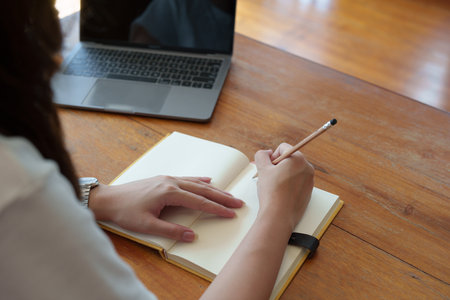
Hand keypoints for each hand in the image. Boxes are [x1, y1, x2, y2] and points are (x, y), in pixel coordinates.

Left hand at [89, 176, 243, 241]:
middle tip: (238, 202)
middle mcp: (171, 182)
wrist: (109, 199)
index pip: (200, 201)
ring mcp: (168, 179)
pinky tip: (208, 180)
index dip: (217, 209)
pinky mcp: (164, 179)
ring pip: (197, 183)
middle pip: (203, 190)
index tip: (231, 213)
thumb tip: (191, 236)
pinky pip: (187, 178)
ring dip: (214, 189)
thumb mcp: (147, 225)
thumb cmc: (125, 211)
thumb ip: (171, 230)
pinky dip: (200, 180)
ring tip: (228, 194)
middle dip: (222, 197)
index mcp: (169, 192)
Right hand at [254, 143, 313, 229]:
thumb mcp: (262, 169)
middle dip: (278, 166)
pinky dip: (288, 185)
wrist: (279, 216)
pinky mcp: (308, 192)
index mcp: (298, 159)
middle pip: (289, 159)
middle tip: (270, 178)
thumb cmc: (272, 193)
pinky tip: (280, 194)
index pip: (283, 148)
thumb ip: (262, 155)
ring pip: (292, 172)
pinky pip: (297, 183)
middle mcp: (307, 168)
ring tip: (274, 187)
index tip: (269, 168)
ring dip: (282, 176)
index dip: (272, 157)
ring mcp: (309, 181)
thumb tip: (267, 153)